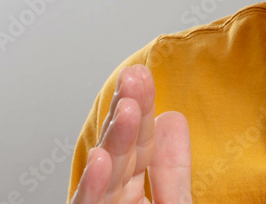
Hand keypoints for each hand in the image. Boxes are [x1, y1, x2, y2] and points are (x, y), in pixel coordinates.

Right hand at [70, 64, 192, 203]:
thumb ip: (173, 170)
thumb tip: (172, 118)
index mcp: (132, 193)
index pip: (139, 144)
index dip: (143, 108)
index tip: (143, 74)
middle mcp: (113, 199)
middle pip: (120, 150)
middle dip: (126, 112)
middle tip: (133, 75)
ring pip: (104, 173)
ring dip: (114, 138)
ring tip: (126, 106)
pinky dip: (92, 185)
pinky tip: (100, 158)